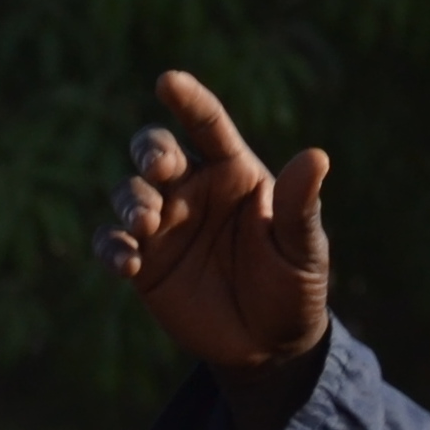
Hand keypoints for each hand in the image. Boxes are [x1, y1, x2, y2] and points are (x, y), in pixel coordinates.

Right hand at [101, 70, 331, 429]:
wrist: (269, 348)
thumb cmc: (293, 288)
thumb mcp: (303, 250)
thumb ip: (300, 206)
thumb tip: (318, 156)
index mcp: (233, 174)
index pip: (207, 126)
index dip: (188, 100)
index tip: (169, 81)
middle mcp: (191, 189)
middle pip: (155, 149)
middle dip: (149, 150)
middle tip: (159, 168)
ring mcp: (162, 223)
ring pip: (128, 191)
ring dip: (131, 200)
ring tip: (147, 223)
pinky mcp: (142, 259)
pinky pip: (111, 241)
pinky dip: (111, 246)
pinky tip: (128, 263)